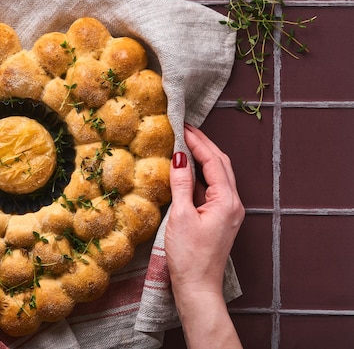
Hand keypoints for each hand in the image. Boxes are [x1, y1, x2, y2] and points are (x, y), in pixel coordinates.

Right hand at [165, 124, 243, 348]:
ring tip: (186, 143)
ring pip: (219, 175)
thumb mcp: (181, 216)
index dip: (198, 142)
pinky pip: (213, 188)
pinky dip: (201, 174)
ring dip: (204, 157)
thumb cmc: (189, 256)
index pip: (213, 161)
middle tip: (186, 129)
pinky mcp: (221, 218)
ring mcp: (229, 211)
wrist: (198, 287)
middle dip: (204, 144)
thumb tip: (179, 157)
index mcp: (226, 201)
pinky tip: (188, 169)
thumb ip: (181, 184)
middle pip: (221, 164)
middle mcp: (233, 203)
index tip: (183, 127)